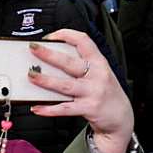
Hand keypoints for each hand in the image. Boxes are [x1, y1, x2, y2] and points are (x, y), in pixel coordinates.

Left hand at [28, 29, 133, 152]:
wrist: (121, 117)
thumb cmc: (105, 92)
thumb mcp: (99, 73)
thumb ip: (81, 65)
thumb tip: (51, 59)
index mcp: (99, 62)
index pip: (83, 42)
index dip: (66, 35)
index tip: (50, 36)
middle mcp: (97, 75)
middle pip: (70, 62)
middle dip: (49, 54)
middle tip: (33, 49)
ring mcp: (93, 92)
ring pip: (65, 85)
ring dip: (46, 80)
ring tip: (31, 76)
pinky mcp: (89, 109)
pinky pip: (65, 109)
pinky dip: (49, 109)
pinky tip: (36, 108)